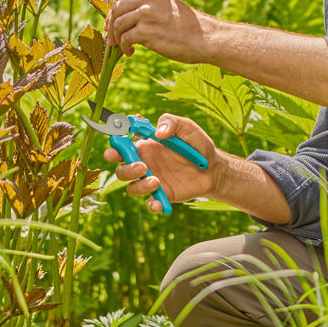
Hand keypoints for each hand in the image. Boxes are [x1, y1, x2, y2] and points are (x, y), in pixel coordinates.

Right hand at [103, 114, 221, 213]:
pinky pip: (151, 203)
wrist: (213, 167)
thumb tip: (158, 131)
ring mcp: (152, 181)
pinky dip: (152, 204)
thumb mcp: (186, 127)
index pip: (121, 146)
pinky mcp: (163, 195)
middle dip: (125, 169)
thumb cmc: (197, 144)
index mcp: (145, 146)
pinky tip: (159, 202)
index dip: (114, 146)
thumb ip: (171, 122)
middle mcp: (144, 164)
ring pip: (132, 188)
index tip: (116, 145)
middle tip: (141, 166)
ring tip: (155, 181)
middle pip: (121, 170)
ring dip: (139, 186)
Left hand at [105, 0, 211, 61]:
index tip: (111, 25)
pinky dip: (125, 47)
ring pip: (118, 24)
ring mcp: (146, 13)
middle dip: (111, 25)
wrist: (205, 38)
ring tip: (124, 48)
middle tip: (111, 40)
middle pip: (117, 9)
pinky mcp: (146, 30)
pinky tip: (132, 52)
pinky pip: (125, 38)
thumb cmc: (187, 26)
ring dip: (118, 39)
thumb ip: (148, 6)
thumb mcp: (167, 7)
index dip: (115, 13)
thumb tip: (123, 18)